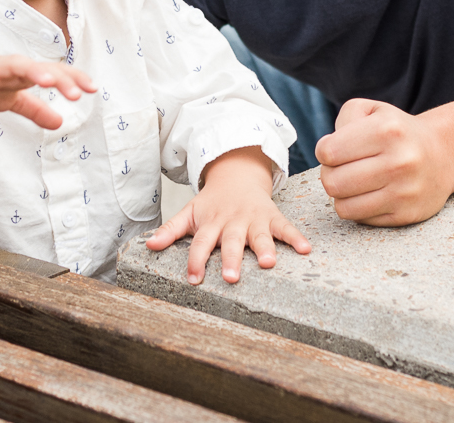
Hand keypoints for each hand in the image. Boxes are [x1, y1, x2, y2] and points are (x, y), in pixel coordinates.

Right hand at [0, 38, 96, 130]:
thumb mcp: (10, 98)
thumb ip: (34, 109)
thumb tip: (60, 123)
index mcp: (24, 73)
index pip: (53, 73)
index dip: (73, 79)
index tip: (92, 89)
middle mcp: (11, 67)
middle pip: (39, 68)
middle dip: (59, 78)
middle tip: (76, 93)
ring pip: (14, 66)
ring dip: (31, 72)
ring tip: (46, 83)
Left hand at [145, 147, 309, 283]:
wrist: (237, 175)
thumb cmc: (212, 203)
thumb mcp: (190, 212)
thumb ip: (171, 230)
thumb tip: (148, 246)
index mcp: (211, 223)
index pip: (201, 243)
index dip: (196, 260)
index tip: (193, 279)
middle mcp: (233, 222)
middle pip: (231, 242)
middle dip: (231, 259)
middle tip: (232, 278)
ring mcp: (254, 219)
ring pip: (259, 236)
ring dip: (264, 249)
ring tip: (268, 264)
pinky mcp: (272, 216)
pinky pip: (285, 227)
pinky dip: (296, 238)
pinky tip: (305, 249)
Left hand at [316, 99, 452, 225]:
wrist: (443, 155)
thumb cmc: (396, 131)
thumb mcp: (372, 110)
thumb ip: (345, 119)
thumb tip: (327, 150)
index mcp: (387, 130)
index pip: (328, 152)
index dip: (324, 151)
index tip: (334, 149)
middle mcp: (399, 161)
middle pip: (332, 182)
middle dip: (330, 174)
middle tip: (342, 168)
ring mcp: (405, 191)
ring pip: (343, 206)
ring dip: (341, 195)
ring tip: (353, 182)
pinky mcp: (407, 214)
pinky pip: (360, 219)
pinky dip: (358, 208)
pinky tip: (371, 194)